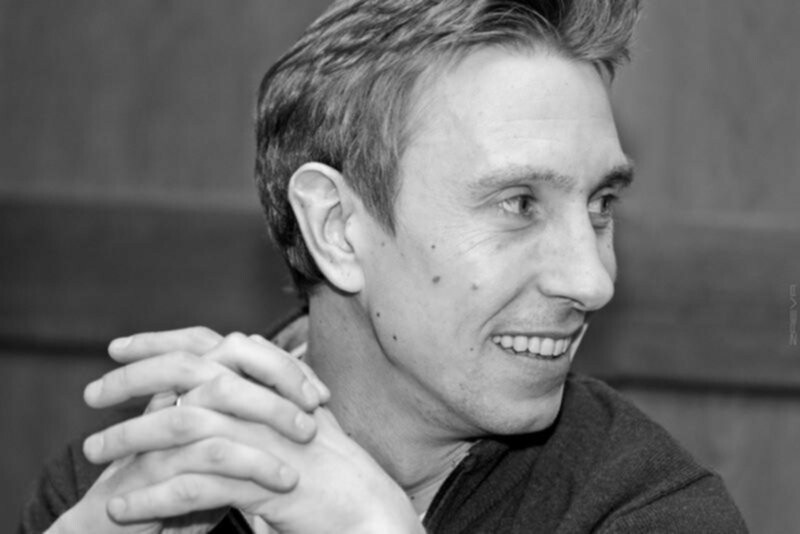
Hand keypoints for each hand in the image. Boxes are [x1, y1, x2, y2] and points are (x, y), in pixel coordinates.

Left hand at [79, 333, 422, 533]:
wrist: (362, 502)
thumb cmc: (326, 462)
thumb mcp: (288, 416)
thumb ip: (253, 393)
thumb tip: (207, 382)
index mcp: (267, 380)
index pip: (205, 343)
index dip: (159, 341)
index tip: (117, 348)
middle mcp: (263, 398)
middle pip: (187, 374)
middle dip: (132, 380)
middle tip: (92, 395)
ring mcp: (262, 436)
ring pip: (181, 426)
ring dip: (129, 439)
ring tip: (93, 452)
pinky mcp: (262, 479)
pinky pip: (192, 485)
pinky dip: (150, 497)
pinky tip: (122, 507)